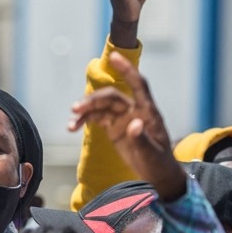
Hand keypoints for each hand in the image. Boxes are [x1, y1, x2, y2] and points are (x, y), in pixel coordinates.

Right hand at [69, 52, 185, 199]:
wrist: (157, 176)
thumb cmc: (159, 164)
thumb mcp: (152, 155)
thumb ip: (142, 140)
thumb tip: (133, 124)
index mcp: (148, 112)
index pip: (138, 85)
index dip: (127, 70)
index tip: (114, 56)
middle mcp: (134, 110)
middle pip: (111, 97)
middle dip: (93, 100)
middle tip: (76, 109)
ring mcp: (122, 118)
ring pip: (101, 107)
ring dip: (85, 111)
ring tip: (71, 122)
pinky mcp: (113, 128)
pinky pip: (96, 118)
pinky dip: (83, 121)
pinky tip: (72, 126)